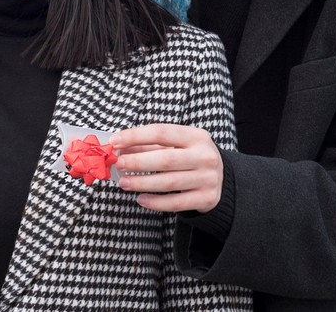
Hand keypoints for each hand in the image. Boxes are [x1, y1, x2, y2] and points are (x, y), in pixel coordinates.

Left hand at [109, 124, 223, 213]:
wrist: (221, 178)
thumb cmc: (190, 157)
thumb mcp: (175, 145)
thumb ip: (148, 145)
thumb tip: (120, 148)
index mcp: (196, 136)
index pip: (161, 132)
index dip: (135, 136)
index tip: (115, 141)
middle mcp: (205, 156)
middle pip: (165, 159)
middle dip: (137, 162)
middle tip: (118, 164)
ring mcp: (208, 178)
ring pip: (169, 182)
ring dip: (142, 183)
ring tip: (124, 183)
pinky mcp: (207, 198)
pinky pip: (176, 203)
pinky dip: (156, 202)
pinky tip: (141, 199)